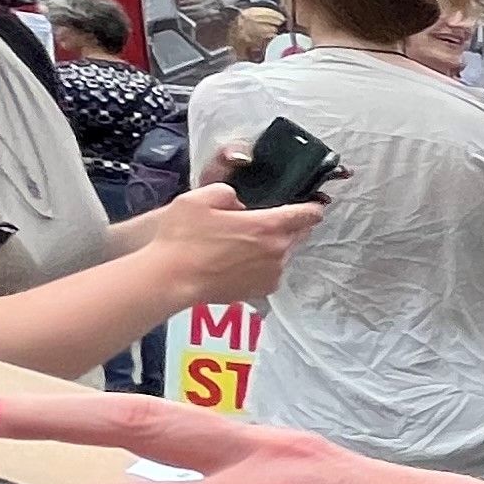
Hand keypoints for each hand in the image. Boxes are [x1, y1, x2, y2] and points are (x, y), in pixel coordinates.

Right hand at [139, 181, 320, 302]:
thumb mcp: (200, 198)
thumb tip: (238, 202)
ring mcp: (272, 274)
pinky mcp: (262, 291)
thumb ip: (227, 192)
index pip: (307, 214)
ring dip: (273, 246)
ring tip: (245, 242)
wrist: (171, 279)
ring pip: (284, 254)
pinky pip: (271, 271)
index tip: (312, 204)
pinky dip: (263, 264)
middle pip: (297, 234)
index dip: (311, 206)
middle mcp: (278, 252)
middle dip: (289, 225)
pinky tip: (240, 260)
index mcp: (268, 226)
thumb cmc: (183, 239)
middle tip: (267, 220)